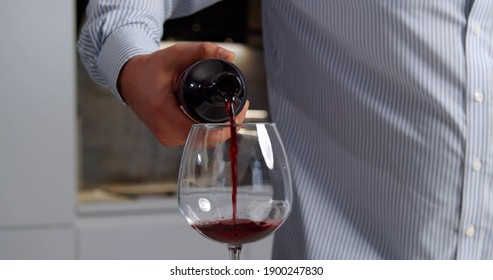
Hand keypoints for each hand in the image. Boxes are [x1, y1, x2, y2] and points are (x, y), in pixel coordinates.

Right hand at [117, 42, 248, 146]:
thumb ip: (202, 50)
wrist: (129, 80)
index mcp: (164, 113)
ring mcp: (166, 138)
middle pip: (204, 138)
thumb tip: (230, 55)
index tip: (237, 111)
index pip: (201, 130)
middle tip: (240, 108)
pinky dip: (207, 131)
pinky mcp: (168, 138)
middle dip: (226, 126)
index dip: (224, 126)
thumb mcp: (175, 55)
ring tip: (230, 112)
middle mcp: (164, 131)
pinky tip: (217, 120)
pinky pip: (193, 139)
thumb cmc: (149, 68)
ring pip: (200, 141)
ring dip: (218, 130)